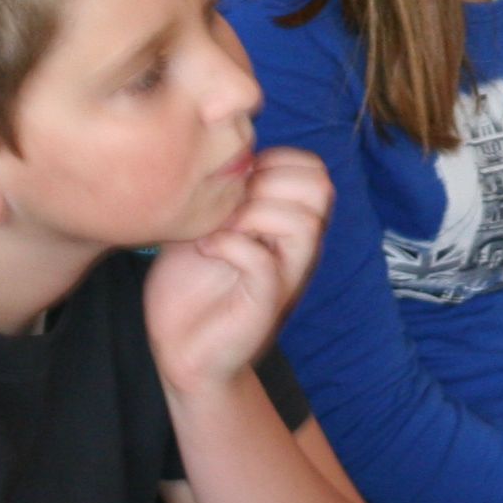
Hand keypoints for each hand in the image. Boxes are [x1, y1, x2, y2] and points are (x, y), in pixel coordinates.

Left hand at [143, 149, 330, 396]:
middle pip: (319, 187)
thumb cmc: (191, 286)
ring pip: (304, 222)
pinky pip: (265, 262)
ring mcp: (288, 276)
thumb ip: (222, 191)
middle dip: (268, 182)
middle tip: (227, 201)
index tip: (232, 180)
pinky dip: (231, 245)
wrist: (182, 353)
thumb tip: (219, 149)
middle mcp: (299, 247)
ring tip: (217, 225)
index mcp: (290, 223)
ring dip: (253, 212)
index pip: (313, 169)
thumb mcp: (206, 223)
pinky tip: (206, 248)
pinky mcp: (266, 305)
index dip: (274, 160)